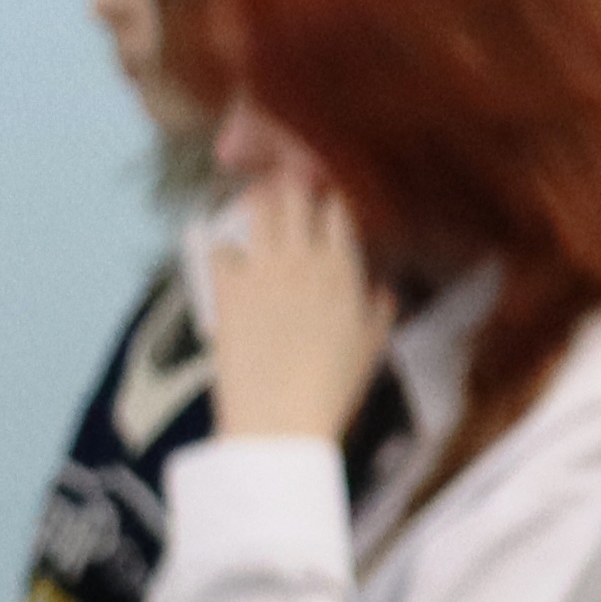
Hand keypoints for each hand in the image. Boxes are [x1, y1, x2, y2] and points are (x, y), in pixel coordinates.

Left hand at [210, 170, 394, 446]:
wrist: (279, 419)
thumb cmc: (332, 389)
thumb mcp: (371, 350)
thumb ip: (379, 311)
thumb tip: (383, 289)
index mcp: (344, 272)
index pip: (338, 210)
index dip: (330, 197)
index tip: (325, 197)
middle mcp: (304, 259)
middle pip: (296, 195)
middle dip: (291, 183)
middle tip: (286, 182)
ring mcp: (262, 268)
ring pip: (258, 207)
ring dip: (258, 200)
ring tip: (257, 199)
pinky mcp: (226, 284)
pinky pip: (218, 246)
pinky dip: (221, 247)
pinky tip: (224, 256)